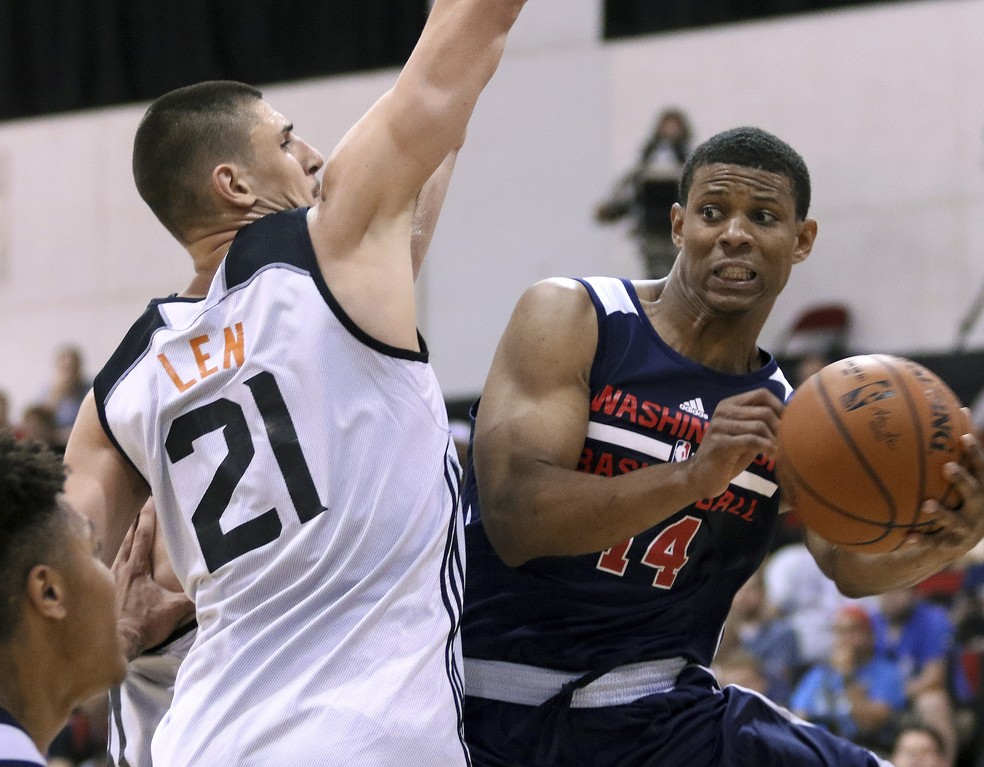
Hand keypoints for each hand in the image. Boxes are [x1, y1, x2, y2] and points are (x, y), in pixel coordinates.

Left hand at [114, 500, 193, 660]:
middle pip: (128, 540)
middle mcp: (122, 569)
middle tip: (141, 510)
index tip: (150, 500)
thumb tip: (211, 589)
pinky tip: (118, 563)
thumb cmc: (144, 623)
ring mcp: (111, 580)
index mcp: (138, 568)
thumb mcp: (173, 610)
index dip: (148, 518)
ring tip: (130, 530)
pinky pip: (112, 567)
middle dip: (136, 523)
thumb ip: (191, 598)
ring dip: (125, 539)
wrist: (116, 642)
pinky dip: (117, 558)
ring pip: (118, 552)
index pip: (143, 536)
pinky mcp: (106, 592)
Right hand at [687, 388, 782, 498]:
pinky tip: (771, 456)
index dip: (780, 407)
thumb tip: (792, 418)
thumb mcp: (745, 436)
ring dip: (774, 440)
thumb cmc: (727, 457)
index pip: (762, 394)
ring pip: (759, 426)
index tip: (789, 424)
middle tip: (787, 443)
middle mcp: (723, 411)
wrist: (700, 477)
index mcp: (729, 405)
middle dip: (780, 428)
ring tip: (778, 451)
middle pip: (764, 411)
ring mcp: (719, 427)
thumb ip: (761, 425)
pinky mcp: (720, 444)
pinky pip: (751, 440)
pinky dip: (766, 448)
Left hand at [904, 431, 983, 558]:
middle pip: (975, 493)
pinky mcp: (950, 546)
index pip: (982, 468)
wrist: (955, 543)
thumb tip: (957, 409)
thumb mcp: (960, 477)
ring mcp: (966, 530)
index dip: (975, 453)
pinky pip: (934, 544)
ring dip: (943, 513)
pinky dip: (922, 540)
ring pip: (956, 522)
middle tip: (947, 467)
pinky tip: (906, 536)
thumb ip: (958, 451)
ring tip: (927, 505)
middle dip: (963, 480)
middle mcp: (979, 510)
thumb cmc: (957, 499)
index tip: (964, 437)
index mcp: (981, 490)